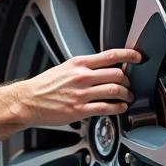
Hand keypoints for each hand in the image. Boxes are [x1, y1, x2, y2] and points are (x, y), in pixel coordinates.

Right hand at [14, 49, 140, 125]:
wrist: (28, 100)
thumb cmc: (44, 86)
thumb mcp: (65, 68)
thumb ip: (84, 68)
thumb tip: (104, 68)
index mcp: (79, 64)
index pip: (110, 55)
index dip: (129, 55)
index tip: (138, 57)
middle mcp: (82, 77)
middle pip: (117, 74)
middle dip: (129, 80)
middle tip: (130, 85)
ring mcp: (81, 94)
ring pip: (115, 91)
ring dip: (126, 94)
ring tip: (127, 97)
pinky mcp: (80, 110)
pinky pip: (106, 108)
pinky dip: (118, 108)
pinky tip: (120, 108)